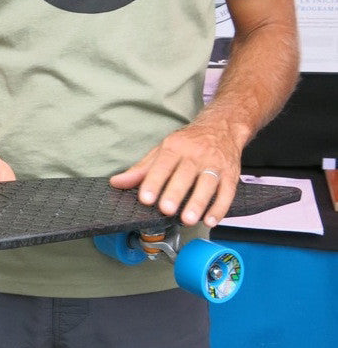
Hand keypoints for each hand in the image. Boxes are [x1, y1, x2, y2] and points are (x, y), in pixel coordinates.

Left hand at [109, 122, 240, 226]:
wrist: (222, 127)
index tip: (145, 198)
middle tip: (165, 209)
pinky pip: (227, 192)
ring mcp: (215, 164)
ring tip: (188, 218)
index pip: (162, 164)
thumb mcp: (162, 150)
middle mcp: (196, 154)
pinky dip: (220, 208)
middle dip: (175, 193)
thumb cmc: (189, 142)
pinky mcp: (231, 175)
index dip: (153, 181)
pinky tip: (210, 219)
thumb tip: (117, 182)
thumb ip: (141, 169)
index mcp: (175, 147)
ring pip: (208, 184)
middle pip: (185, 174)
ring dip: (198, 202)